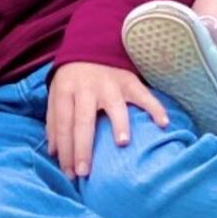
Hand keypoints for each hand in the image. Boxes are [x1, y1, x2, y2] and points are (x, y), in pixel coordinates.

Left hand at [46, 62, 168, 178]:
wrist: (92, 44)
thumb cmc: (73, 78)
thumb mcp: (56, 92)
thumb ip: (53, 120)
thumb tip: (54, 152)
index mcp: (65, 90)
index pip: (63, 123)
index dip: (65, 149)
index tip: (70, 173)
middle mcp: (87, 87)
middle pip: (83, 120)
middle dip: (82, 147)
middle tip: (84, 172)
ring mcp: (109, 84)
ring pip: (114, 105)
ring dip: (118, 123)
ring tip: (122, 143)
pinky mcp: (129, 81)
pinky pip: (144, 95)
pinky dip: (155, 108)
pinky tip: (163, 123)